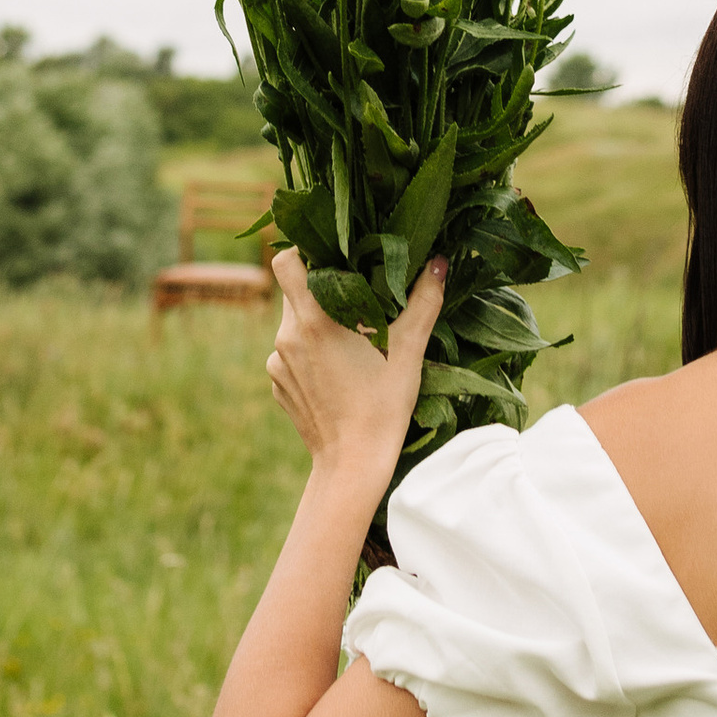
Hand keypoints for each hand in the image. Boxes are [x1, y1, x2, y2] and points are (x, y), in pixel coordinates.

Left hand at [263, 250, 445, 488]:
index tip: (331, 256)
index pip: (285, 262)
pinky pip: (290, 354)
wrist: (352, 464)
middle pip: (293, 292)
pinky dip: (310, 354)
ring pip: (293, 324)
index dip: (303, 251)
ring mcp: (278, 364)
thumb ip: (423, 301)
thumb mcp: (409, 351)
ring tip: (352, 340)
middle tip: (355, 297)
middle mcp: (286, 337)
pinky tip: (339, 372)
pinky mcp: (278, 385)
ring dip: (317, 324)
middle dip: (321, 289)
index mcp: (314, 320)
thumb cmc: (383, 406)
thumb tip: (438, 262)